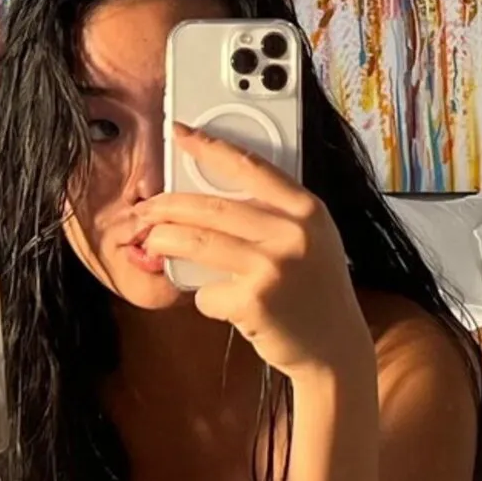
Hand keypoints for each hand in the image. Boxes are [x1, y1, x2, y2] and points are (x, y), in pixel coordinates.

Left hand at [139, 123, 374, 379]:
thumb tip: (208, 191)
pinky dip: (202, 297)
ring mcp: (272, 267)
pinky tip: (218, 302)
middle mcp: (292, 233)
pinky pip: (205, 291)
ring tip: (153, 243)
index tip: (179, 133)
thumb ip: (274, 213)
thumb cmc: (314, 289)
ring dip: (164, 242)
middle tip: (146, 210)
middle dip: (167, 206)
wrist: (335, 347)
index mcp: (307, 208)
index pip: (250, 166)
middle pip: (210, 207)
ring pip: (196, 243)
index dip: (210, 147)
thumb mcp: (311, 238)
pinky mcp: (252, 301)